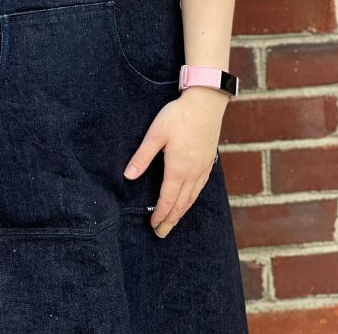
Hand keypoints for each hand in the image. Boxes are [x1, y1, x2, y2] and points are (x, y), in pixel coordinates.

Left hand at [124, 87, 227, 237]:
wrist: (206, 102)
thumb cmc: (178, 116)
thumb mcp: (155, 134)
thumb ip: (142, 157)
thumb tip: (128, 176)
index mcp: (178, 169)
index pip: (167, 199)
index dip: (160, 214)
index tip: (153, 225)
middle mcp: (192, 173)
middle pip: (181, 204)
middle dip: (170, 220)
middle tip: (161, 233)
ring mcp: (203, 169)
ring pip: (192, 198)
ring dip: (181, 213)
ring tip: (173, 223)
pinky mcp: (209, 162)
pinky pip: (200, 188)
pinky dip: (192, 200)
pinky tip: (189, 201)